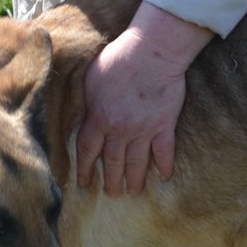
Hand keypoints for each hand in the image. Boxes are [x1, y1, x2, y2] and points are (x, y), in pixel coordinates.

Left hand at [76, 2, 212, 195]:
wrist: (152, 52)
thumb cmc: (118, 59)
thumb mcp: (90, 79)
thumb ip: (86, 102)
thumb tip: (81, 114)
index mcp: (99, 119)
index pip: (87, 151)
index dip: (85, 169)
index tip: (84, 183)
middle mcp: (120, 130)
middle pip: (113, 162)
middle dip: (111, 181)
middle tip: (111, 193)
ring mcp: (144, 130)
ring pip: (138, 163)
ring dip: (135, 180)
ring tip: (133, 191)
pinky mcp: (165, 125)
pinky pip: (165, 151)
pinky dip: (164, 166)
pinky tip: (164, 177)